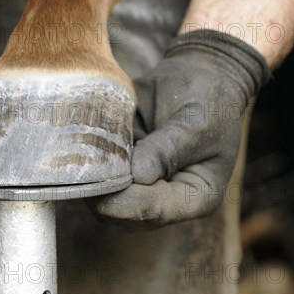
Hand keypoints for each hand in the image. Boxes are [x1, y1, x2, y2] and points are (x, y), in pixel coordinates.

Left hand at [88, 30, 270, 229]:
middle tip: (90, 159)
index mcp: (196, 197)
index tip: (107, 175)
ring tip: (89, 147)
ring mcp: (142, 189)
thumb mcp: (196, 122)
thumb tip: (135, 176)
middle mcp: (167, 201)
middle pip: (124, 216)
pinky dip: (88, 166)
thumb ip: (166, 150)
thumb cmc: (208, 100)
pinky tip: (84, 143)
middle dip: (104, 192)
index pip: (155, 212)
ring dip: (92, 180)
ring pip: (104, 202)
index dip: (126, 199)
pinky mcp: (124, 173)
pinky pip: (98, 180)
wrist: (198, 77)